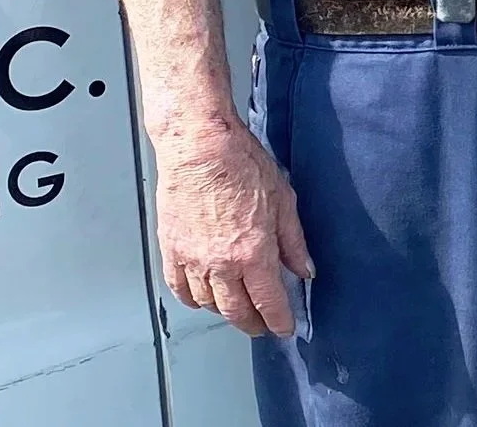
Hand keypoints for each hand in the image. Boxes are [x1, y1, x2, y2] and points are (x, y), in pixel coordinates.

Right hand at [154, 120, 313, 336]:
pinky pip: (180, 289)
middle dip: (252, 323)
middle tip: (261, 327)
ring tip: (236, 309)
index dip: (278, 320)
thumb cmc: (243, 165)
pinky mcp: (172, 251)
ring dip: (224, 311)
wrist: (200, 148)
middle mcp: (222, 265)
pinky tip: (202, 297)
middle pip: (236, 310)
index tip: (284, 328)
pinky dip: (193, 299)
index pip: (268, 301)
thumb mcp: (283, 199)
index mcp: (253, 253)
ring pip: (208, 303)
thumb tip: (305, 270)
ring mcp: (193, 261)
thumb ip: (293, 241)